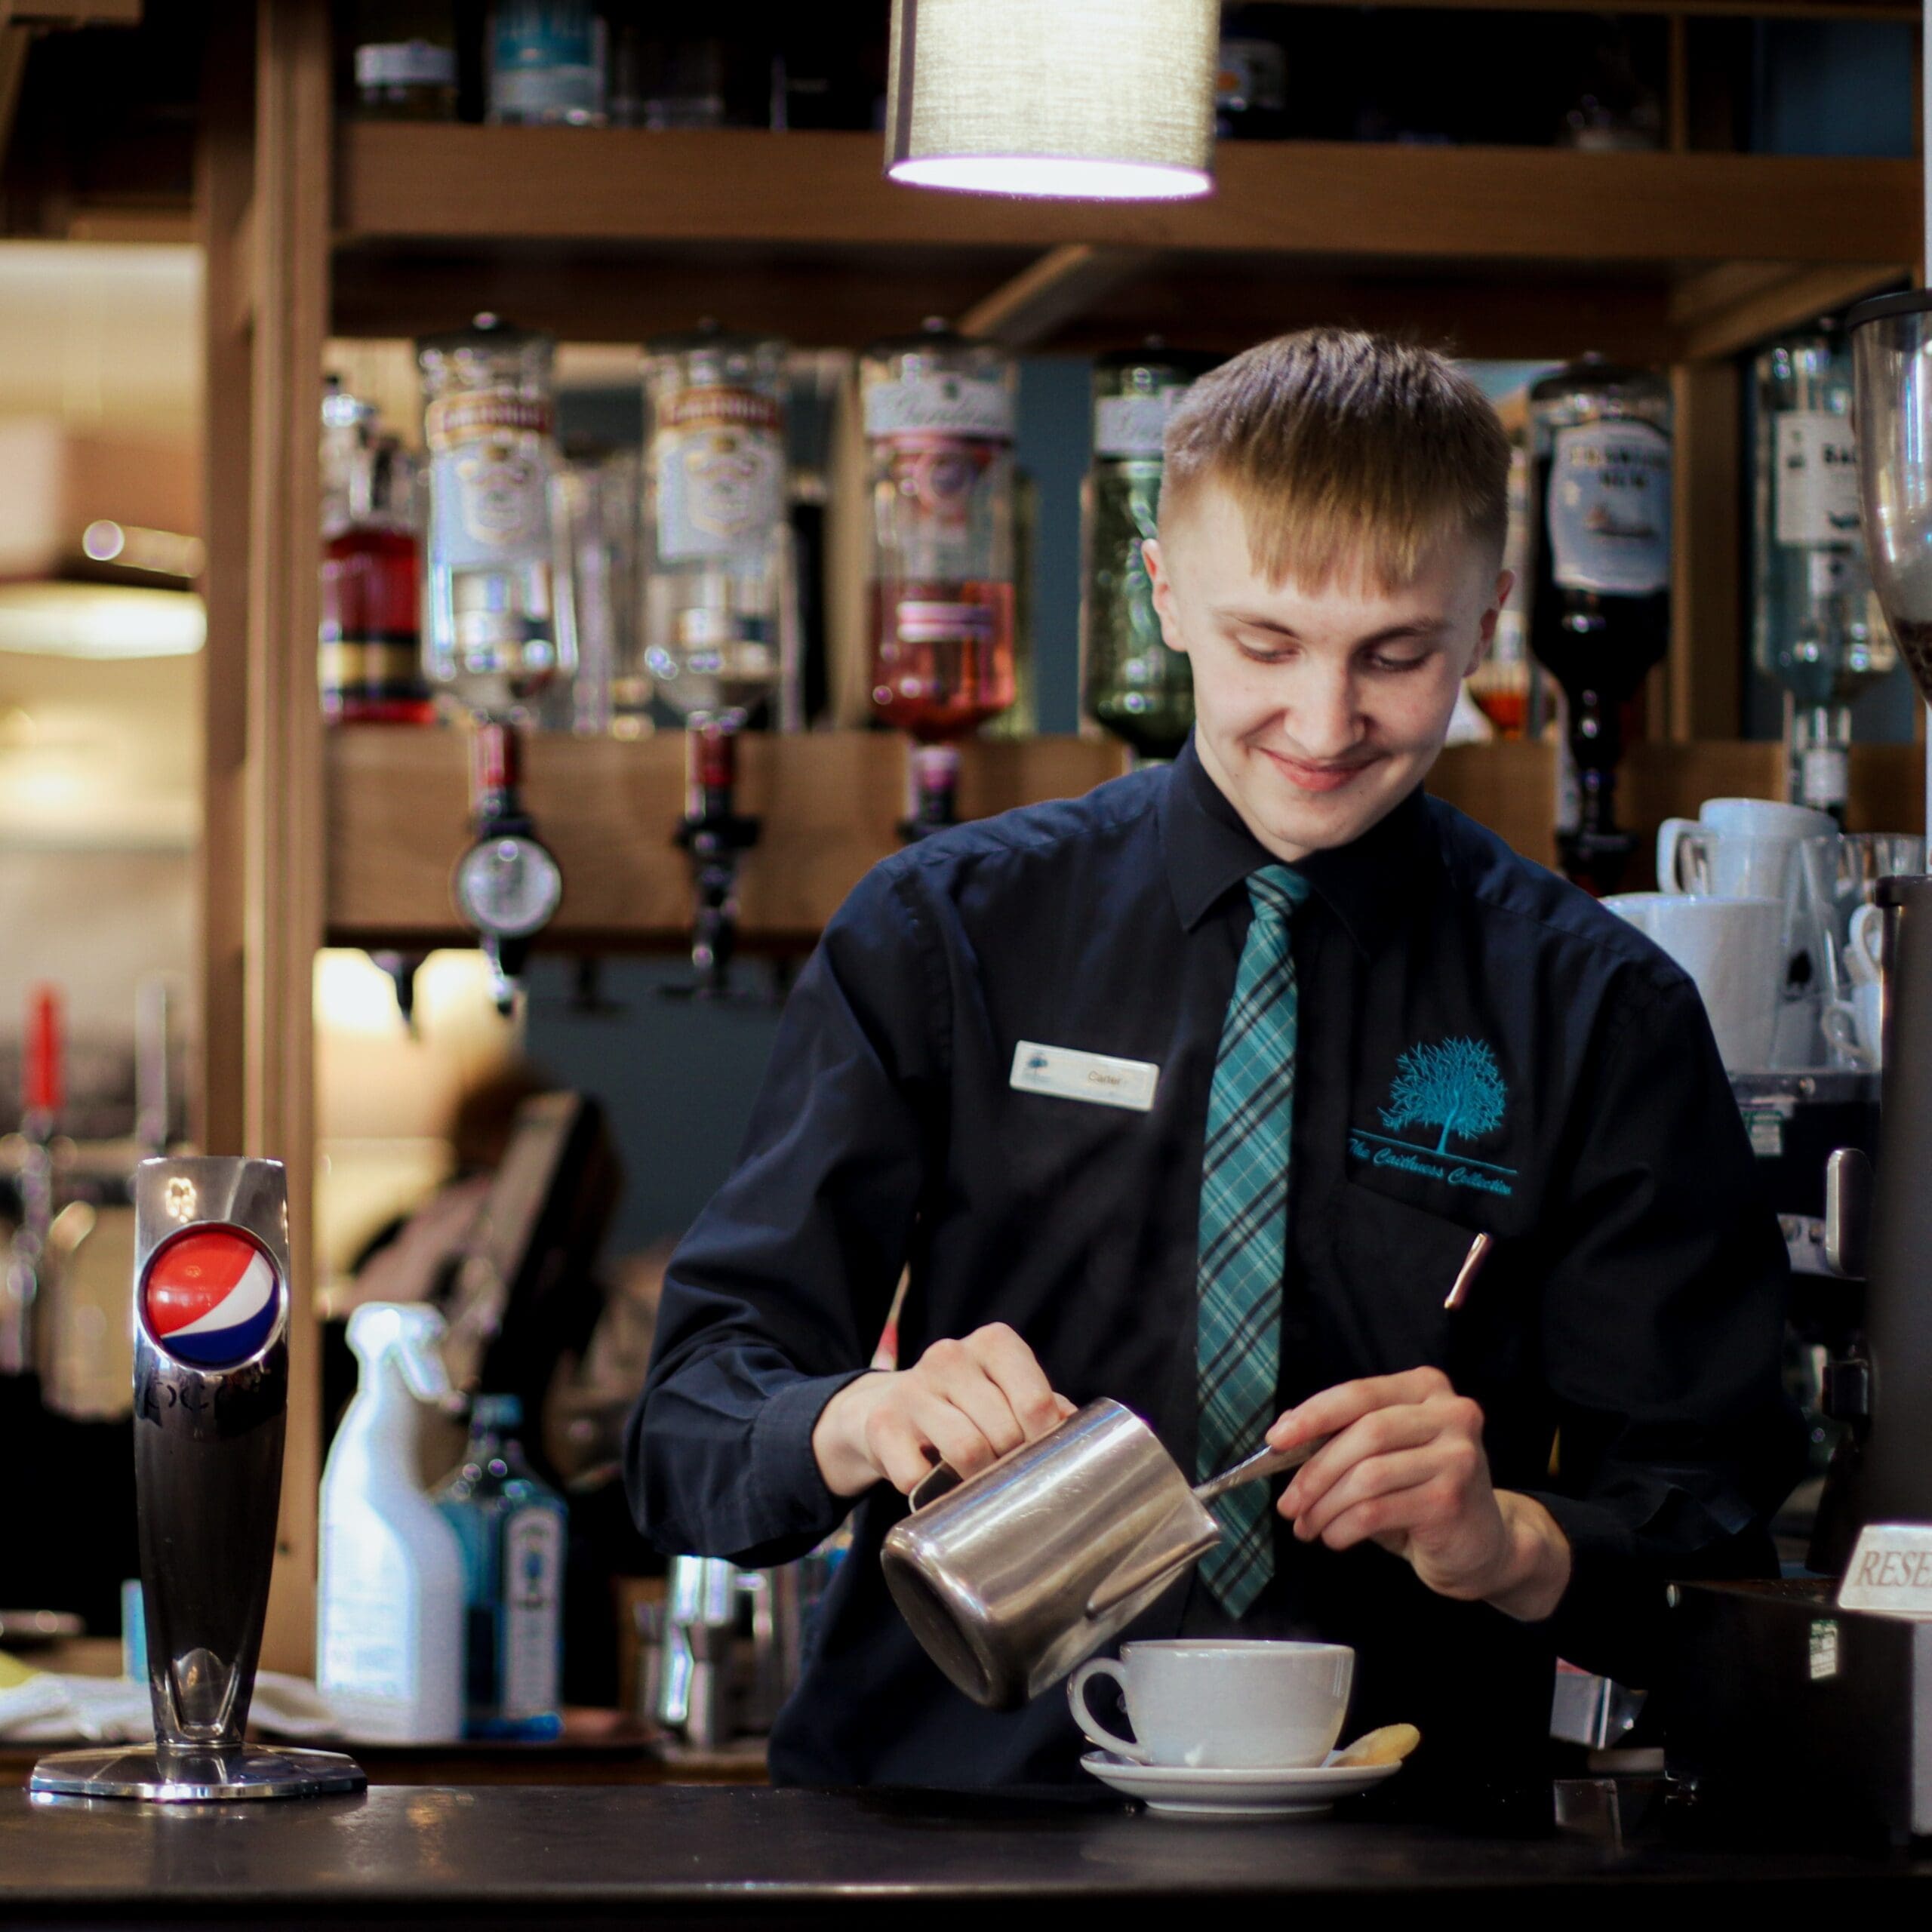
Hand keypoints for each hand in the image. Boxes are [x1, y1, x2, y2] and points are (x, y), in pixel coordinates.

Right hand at [812, 1323, 1076, 1499]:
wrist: (886, 1406)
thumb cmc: (967, 1403)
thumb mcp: (1007, 1391)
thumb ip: (1046, 1408)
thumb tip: (1082, 1437)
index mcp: (994, 1343)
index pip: (1035, 1400)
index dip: (1045, 1440)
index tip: (1043, 1459)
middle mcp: (950, 1356)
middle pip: (1004, 1430)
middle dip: (1011, 1463)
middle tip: (1007, 1475)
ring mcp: (913, 1389)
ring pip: (967, 1451)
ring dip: (977, 1479)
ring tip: (978, 1483)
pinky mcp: (883, 1425)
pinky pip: (918, 1476)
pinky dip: (931, 1493)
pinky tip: (935, 1484)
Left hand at [1266, 1367, 1570, 1620]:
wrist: (1482, 1544)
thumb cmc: (1420, 1492)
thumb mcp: (1384, 1454)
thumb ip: (1343, 1436)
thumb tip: (1283, 1434)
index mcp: (1426, 1388)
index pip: (1360, 1394)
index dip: (1313, 1415)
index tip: (1275, 1439)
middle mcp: (1450, 1414)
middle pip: (1363, 1434)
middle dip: (1314, 1471)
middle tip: (1287, 1503)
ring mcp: (1457, 1456)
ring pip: (1367, 1476)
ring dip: (1325, 1505)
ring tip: (1306, 1526)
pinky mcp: (1451, 1500)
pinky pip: (1378, 1511)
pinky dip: (1344, 1527)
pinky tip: (1334, 1537)